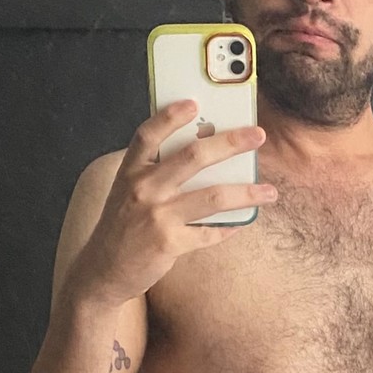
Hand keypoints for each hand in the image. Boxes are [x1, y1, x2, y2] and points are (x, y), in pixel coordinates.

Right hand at [70, 99, 277, 306]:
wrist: (103, 270)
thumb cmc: (125, 224)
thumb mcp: (129, 190)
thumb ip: (158, 171)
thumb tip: (208, 149)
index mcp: (131, 170)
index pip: (148, 134)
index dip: (170, 116)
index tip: (195, 102)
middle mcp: (142, 189)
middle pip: (193, 157)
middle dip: (230, 143)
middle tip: (258, 135)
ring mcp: (155, 216)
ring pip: (213, 196)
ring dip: (247, 193)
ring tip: (269, 192)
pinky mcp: (168, 243)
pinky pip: (210, 232)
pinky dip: (230, 228)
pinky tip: (242, 223)